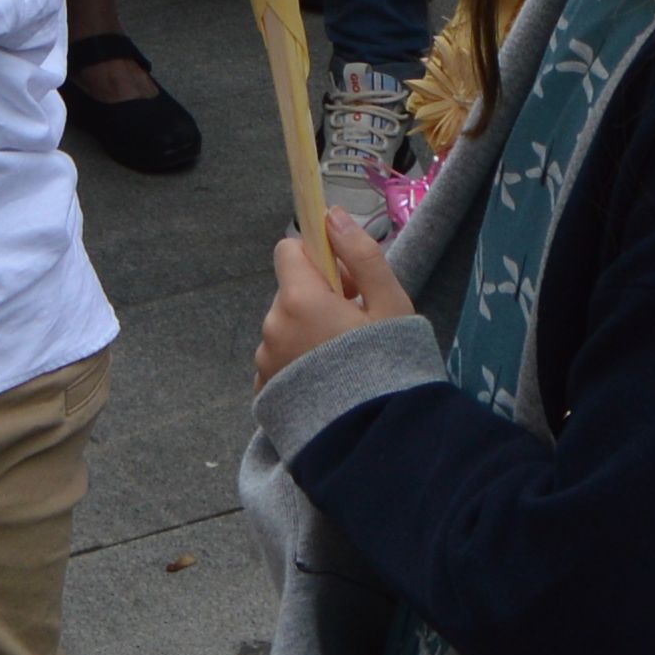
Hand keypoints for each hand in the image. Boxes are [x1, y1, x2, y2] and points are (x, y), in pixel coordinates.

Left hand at [255, 217, 415, 381]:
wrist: (375, 439)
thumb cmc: (388, 365)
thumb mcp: (390, 304)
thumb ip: (361, 254)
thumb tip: (332, 215)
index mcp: (299, 298)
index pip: (288, 250)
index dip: (317, 258)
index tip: (346, 282)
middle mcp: (273, 325)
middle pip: (290, 292)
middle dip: (317, 298)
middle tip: (355, 326)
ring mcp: (265, 362)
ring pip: (285, 327)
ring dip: (307, 332)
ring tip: (344, 361)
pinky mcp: (265, 391)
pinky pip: (279, 360)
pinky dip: (298, 363)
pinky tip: (327, 383)